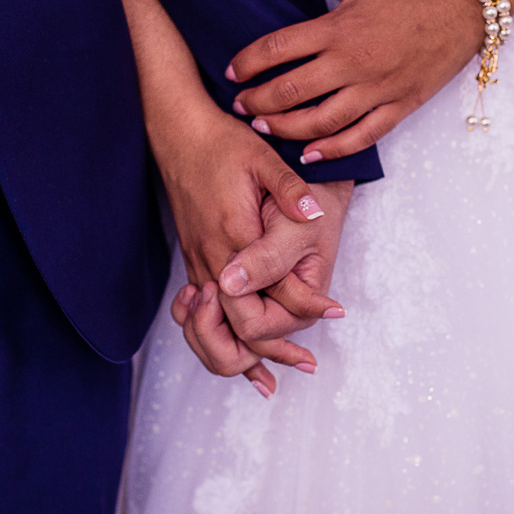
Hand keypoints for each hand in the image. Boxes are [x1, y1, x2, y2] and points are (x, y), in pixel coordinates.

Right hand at [149, 98, 343, 378]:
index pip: (262, 295)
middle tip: (310, 364)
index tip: (335, 311)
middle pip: (236, 328)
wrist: (179, 135)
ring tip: (274, 378)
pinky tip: (240, 361)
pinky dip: (219, 343)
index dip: (304, 307)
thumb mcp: (262, 160)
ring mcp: (200, 264)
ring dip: (242, 358)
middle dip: (274, 350)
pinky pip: (202, 317)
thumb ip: (289, 192)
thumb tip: (315, 215)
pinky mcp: (195, 263)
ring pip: (213, 331)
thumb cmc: (223, 145)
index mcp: (233, 237)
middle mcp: (213, 259)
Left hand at [225, 0, 485, 162]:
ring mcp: (377, 89)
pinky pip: (361, 136)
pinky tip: (309, 154)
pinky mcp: (399, 106)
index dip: (248, 62)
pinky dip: (333, 149)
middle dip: (258, 101)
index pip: (278, 49)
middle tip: (239, 105)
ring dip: (286, 129)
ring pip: (321, 121)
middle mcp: (354, 63)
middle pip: (291, 91)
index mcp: (339, 29)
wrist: (465, 3)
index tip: (232, 71)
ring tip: (264, 127)